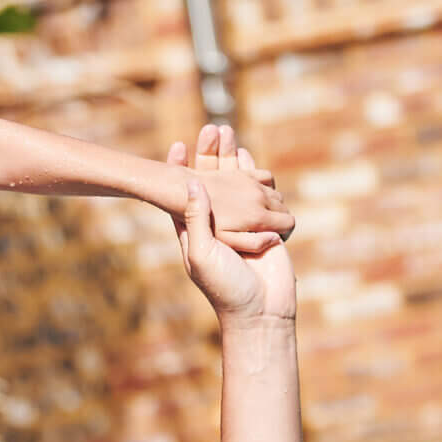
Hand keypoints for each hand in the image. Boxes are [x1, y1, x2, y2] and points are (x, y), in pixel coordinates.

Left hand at [168, 127, 295, 326]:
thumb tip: (192, 182)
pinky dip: (256, 175)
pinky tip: (249, 157)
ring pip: (235, 184)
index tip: (176, 146)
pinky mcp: (265, 227)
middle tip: (208, 129)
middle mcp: (217, 225)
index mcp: (194, 231)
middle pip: (211, 181)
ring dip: (231, 159)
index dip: (178, 171)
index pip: (182, 194)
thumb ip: (196, 218)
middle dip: (209, 155)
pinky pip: (260, 195)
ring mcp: (242, 224)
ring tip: (226, 132)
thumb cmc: (224, 287)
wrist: (261, 311)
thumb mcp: (202, 253)